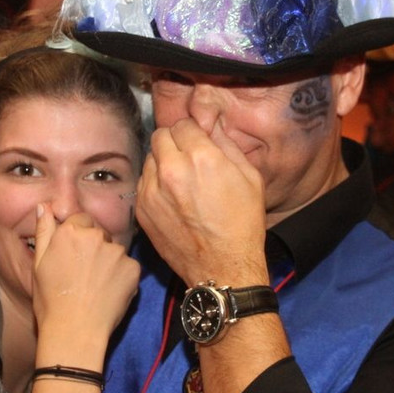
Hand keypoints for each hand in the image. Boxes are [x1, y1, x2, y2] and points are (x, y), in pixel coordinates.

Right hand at [31, 207, 139, 340]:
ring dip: (108, 261)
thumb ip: (44, 231)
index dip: (77, 237)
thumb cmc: (51, 300)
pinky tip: (108, 292)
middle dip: (94, 247)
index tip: (73, 256)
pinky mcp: (133, 268)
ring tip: (95, 285)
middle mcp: (95, 236)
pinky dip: (122, 276)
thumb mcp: (39, 264)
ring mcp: (117, 252)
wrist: (75, 331)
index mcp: (70, 231)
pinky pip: (128, 266)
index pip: (81, 219)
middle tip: (83, 273)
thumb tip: (44, 206)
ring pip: (114, 250)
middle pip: (99, 233)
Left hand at [136, 118, 266, 287]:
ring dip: (163, 162)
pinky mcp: (142, 209)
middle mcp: (172, 170)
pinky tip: (174, 199)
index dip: (193, 132)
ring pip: (150, 158)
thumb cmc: (242, 225)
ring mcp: (152, 191)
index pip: (183, 124)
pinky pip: (144, 182)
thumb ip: (227, 145)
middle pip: (161, 136)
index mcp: (201, 158)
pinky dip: (156, 184)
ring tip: (182, 182)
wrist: (223, 268)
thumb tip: (211, 126)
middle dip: (175, 142)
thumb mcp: (250, 178)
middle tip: (188, 158)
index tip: (199, 142)